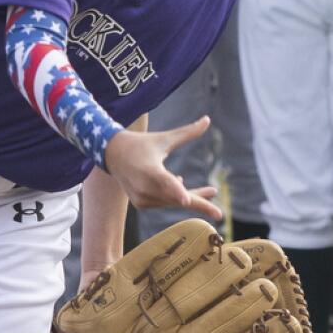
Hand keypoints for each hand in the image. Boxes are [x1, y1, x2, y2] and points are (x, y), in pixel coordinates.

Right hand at [102, 117, 223, 219]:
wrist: (113, 154)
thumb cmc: (141, 143)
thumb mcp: (164, 138)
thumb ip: (187, 133)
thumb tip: (207, 119)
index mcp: (150, 169)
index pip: (165, 181)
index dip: (177, 191)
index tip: (186, 200)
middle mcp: (144, 186)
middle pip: (176, 198)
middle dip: (199, 200)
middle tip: (219, 213)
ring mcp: (141, 197)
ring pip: (173, 202)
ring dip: (192, 198)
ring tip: (211, 191)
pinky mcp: (140, 204)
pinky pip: (165, 203)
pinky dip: (176, 197)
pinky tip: (183, 190)